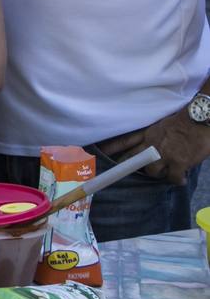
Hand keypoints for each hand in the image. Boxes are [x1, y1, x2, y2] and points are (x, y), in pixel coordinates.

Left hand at [93, 106, 209, 186]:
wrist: (200, 118)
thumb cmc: (184, 120)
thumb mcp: (161, 124)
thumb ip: (153, 135)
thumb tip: (151, 145)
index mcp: (148, 134)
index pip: (124, 142)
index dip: (111, 149)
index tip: (100, 153)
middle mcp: (152, 146)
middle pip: (135, 161)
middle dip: (134, 168)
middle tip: (136, 172)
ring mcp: (164, 155)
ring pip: (153, 172)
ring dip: (160, 174)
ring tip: (167, 172)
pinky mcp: (178, 163)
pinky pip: (174, 178)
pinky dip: (178, 180)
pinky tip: (181, 180)